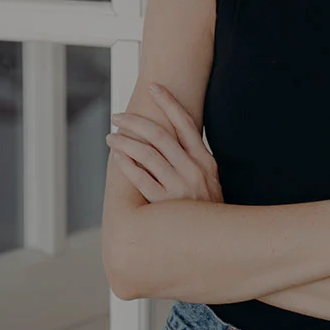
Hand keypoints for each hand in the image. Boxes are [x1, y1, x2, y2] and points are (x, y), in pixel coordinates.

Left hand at [106, 83, 222, 203]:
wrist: (218, 242)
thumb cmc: (208, 210)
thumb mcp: (209, 180)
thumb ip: (193, 159)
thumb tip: (172, 137)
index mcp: (205, 161)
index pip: (185, 122)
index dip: (169, 102)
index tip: (154, 87)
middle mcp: (194, 170)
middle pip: (160, 135)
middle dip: (135, 121)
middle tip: (118, 116)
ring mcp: (179, 187)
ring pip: (146, 154)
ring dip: (125, 141)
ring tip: (111, 136)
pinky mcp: (164, 205)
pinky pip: (140, 179)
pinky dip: (127, 164)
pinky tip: (117, 156)